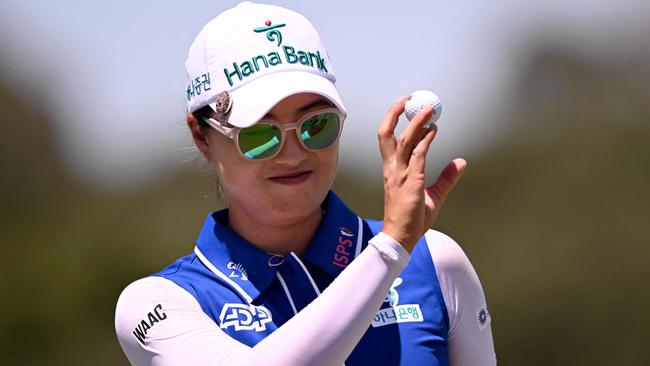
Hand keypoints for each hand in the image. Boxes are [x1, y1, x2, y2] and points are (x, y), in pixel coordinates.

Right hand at [377, 96, 466, 251]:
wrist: (401, 237)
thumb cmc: (412, 219)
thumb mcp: (434, 196)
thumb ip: (446, 178)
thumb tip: (461, 162)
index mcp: (392, 171)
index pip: (388, 140)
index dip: (394, 121)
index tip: (405, 108)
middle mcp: (392, 169)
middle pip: (387, 134)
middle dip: (394, 114)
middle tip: (408, 99)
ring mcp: (400, 174)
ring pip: (404, 140)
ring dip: (416, 122)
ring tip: (428, 109)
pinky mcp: (412, 182)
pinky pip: (418, 155)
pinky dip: (426, 140)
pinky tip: (434, 131)